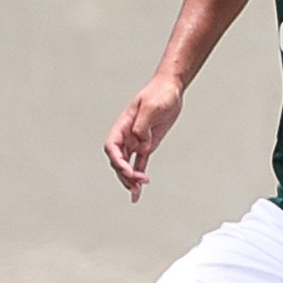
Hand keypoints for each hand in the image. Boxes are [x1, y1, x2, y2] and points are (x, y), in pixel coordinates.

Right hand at [104, 78, 183, 201]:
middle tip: (136, 184)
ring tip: (136, 193)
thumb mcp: (151, 107)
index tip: (127, 170)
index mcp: (123, 125)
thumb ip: (143, 126)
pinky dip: (139, 176)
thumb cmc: (160, 94)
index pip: (112, 147)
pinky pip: (140, 164)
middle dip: (124, 174)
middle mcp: (127, 135)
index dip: (117, 160)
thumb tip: (141, 144)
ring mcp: (136, 142)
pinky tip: (139, 190)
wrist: (170, 89)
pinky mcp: (147, 146)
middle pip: (118, 160)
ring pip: (128, 165)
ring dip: (130, 180)